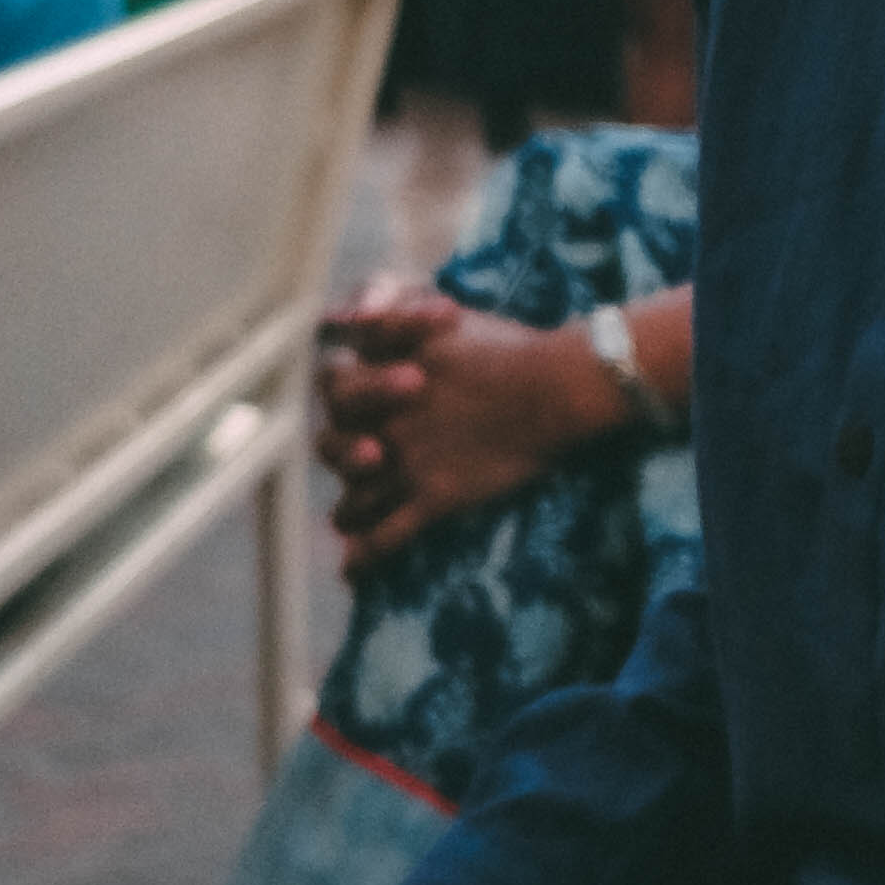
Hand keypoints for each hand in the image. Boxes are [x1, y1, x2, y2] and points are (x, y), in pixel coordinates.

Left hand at [316, 288, 581, 565]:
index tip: (356, 406)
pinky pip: (385, 537)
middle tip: (364, 459)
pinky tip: (353, 570)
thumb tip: (348, 318)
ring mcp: (406, 463)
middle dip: (341, 456)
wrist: (552, 386)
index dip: (346, 396)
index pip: (334, 387)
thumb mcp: (437, 314)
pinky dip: (364, 557)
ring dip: (347, 511)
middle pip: (332, 445)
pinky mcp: (434, 498)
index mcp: (381, 375)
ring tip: (346, 522)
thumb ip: (392, 315)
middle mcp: (383, 421)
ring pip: (353, 498)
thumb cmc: (504, 345)